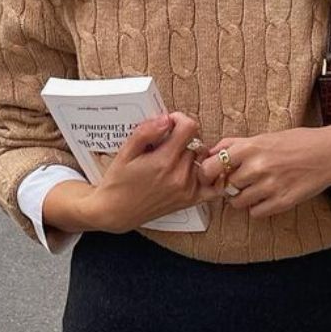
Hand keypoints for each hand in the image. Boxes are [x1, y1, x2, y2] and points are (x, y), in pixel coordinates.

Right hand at [91, 111, 223, 233]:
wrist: (116, 212)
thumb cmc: (118, 183)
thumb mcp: (125, 152)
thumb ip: (146, 132)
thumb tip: (166, 119)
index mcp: (164, 162)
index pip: (189, 128)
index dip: (179, 119)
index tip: (169, 123)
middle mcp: (180, 176)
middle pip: (196, 142)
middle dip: (182, 137)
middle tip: (166, 142)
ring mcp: (188, 190)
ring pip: (203, 158)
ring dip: (192, 153)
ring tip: (173, 157)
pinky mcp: (191, 200)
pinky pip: (214, 185)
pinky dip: (210, 174)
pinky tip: (197, 170)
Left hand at [196, 128, 330, 220]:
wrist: (329, 153)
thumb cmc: (297, 142)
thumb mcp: (264, 137)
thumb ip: (235, 144)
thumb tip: (210, 152)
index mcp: (251, 148)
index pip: (212, 166)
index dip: (207, 173)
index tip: (210, 175)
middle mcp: (257, 168)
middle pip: (225, 186)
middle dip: (229, 185)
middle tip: (240, 180)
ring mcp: (269, 187)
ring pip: (238, 202)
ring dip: (242, 197)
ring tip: (256, 188)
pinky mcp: (282, 202)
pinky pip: (255, 213)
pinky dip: (257, 207)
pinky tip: (267, 196)